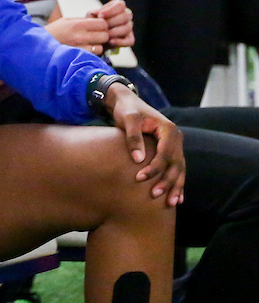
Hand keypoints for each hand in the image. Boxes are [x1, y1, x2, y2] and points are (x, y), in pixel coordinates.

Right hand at [46, 16, 109, 54]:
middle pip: (104, 36)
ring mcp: (79, 48)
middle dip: (102, 35)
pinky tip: (85, 51)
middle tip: (95, 36)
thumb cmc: (54, 32)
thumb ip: (83, 20)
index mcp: (77, 24)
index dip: (102, 25)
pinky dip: (91, 54)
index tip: (98, 27)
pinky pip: (92, 56)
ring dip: (97, 46)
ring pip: (100, 47)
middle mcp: (79, 36)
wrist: (38, 45)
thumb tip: (99, 18)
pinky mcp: (77, 57)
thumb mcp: (66, 21)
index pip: (102, 23)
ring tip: (89, 44)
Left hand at [94, 0, 133, 47]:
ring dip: (114, 32)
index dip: (111, 10)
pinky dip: (121, 42)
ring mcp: (129, 27)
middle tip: (102, 27)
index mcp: (118, 6)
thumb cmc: (92, 23)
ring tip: (103, 35)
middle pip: (125, 16)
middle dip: (112, 22)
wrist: (93, 36)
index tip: (100, 16)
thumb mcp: (91, 17)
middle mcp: (126, 15)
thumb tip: (96, 12)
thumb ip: (94, 14)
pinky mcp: (130, 38)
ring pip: (127, 28)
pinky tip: (110, 42)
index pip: (120, 5)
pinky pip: (130, 41)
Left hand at [104, 85, 184, 207]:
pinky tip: (178, 198)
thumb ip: (133, 138)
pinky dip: (177, 183)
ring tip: (171, 203)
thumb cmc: (126, 110)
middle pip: (176, 164)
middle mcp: (176, 138)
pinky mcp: (170, 151)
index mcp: (169, 129)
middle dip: (167, 181)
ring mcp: (175, 145)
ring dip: (175, 186)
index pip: (165, 154)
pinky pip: (176, 169)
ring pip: (179, 169)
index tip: (139, 178)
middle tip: (155, 195)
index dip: (154, 168)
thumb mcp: (128, 119)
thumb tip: (138, 160)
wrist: (127, 102)